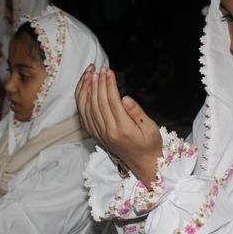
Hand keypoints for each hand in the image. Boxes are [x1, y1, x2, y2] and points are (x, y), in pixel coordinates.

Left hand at [75, 65, 161, 186]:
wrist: (143, 165)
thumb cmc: (150, 144)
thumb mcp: (151, 128)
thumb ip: (137, 113)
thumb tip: (125, 98)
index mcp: (122, 129)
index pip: (111, 102)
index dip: (108, 84)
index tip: (109, 71)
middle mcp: (107, 132)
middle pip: (98, 102)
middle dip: (98, 83)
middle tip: (99, 68)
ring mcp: (99, 134)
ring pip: (87, 108)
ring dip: (87, 89)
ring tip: (89, 73)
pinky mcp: (96, 135)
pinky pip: (83, 116)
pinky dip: (81, 100)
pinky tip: (84, 88)